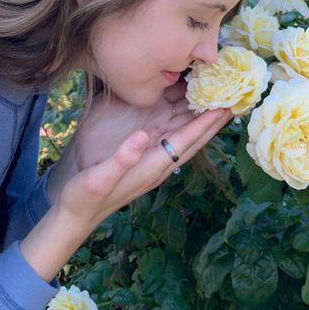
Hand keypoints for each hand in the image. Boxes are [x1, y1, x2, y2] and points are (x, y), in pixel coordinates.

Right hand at [56, 106, 231, 231]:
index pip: (186, 142)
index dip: (205, 125)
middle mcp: (157, 162)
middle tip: (233, 97)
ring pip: (182, 134)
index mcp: (152, 167)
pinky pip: (168, 134)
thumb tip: (141, 137)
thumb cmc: (86, 197)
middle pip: (192, 138)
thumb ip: (121, 159)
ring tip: (216, 98)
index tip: (224, 107)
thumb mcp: (99, 179)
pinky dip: (181, 119)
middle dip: (212, 119)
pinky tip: (183, 108)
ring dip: (200, 117)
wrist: (75, 212)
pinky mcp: (142, 155)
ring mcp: (151, 159)